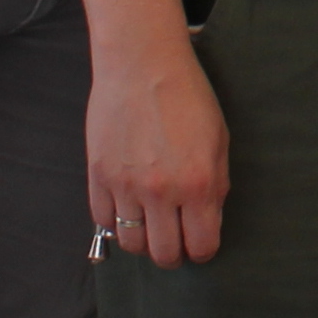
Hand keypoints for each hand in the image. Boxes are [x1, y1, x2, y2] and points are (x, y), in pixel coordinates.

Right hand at [90, 35, 231, 266]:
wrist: (142, 63)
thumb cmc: (187, 96)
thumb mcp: (219, 140)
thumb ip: (216, 186)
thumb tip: (207, 222)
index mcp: (199, 183)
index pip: (201, 246)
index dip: (202, 250)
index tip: (198, 242)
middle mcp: (162, 191)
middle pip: (163, 254)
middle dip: (173, 253)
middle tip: (174, 238)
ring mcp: (126, 185)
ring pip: (131, 243)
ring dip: (143, 241)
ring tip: (150, 225)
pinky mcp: (98, 175)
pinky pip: (103, 221)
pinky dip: (116, 222)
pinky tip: (127, 207)